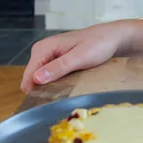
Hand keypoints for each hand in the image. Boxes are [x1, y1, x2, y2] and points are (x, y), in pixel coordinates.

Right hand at [20, 22, 134, 92]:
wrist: (112, 37)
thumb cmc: (98, 45)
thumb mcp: (80, 58)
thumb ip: (59, 67)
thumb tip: (36, 79)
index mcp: (45, 47)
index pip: (29, 73)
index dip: (34, 90)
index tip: (43, 105)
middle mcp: (42, 50)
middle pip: (32, 77)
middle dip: (41, 89)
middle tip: (56, 101)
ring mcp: (49, 55)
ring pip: (40, 77)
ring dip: (48, 87)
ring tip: (61, 97)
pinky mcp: (56, 59)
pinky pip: (48, 75)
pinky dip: (54, 83)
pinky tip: (64, 89)